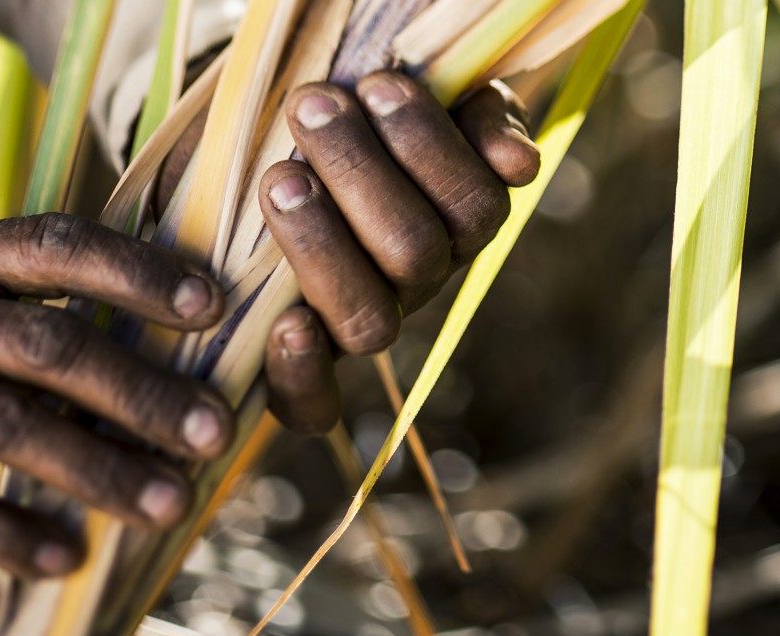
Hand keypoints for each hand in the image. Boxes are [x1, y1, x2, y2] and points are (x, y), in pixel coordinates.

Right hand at [0, 213, 234, 577]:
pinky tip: (63, 560)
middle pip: (51, 349)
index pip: (58, 248)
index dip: (138, 273)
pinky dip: (5, 535)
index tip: (210, 305)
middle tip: (212, 432)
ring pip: (8, 429)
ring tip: (166, 504)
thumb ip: (8, 288)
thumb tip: (126, 328)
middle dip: (140, 392)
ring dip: (96, 470)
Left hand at [260, 75, 539, 431]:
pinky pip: (312, 407)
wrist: (261, 156)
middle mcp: (414, 282)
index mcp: (453, 222)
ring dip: (321, 245)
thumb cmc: (343, 117)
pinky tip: (285, 323)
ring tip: (278, 176)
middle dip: (359, 172)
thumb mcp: (416, 98)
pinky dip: (302, 374)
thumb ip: (477, 115)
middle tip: (312, 107)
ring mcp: (359, 323)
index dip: (431, 151)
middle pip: (414, 252)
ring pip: (366, 319)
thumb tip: (518, 166)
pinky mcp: (297, 366)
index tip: (378, 85)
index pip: (474, 206)